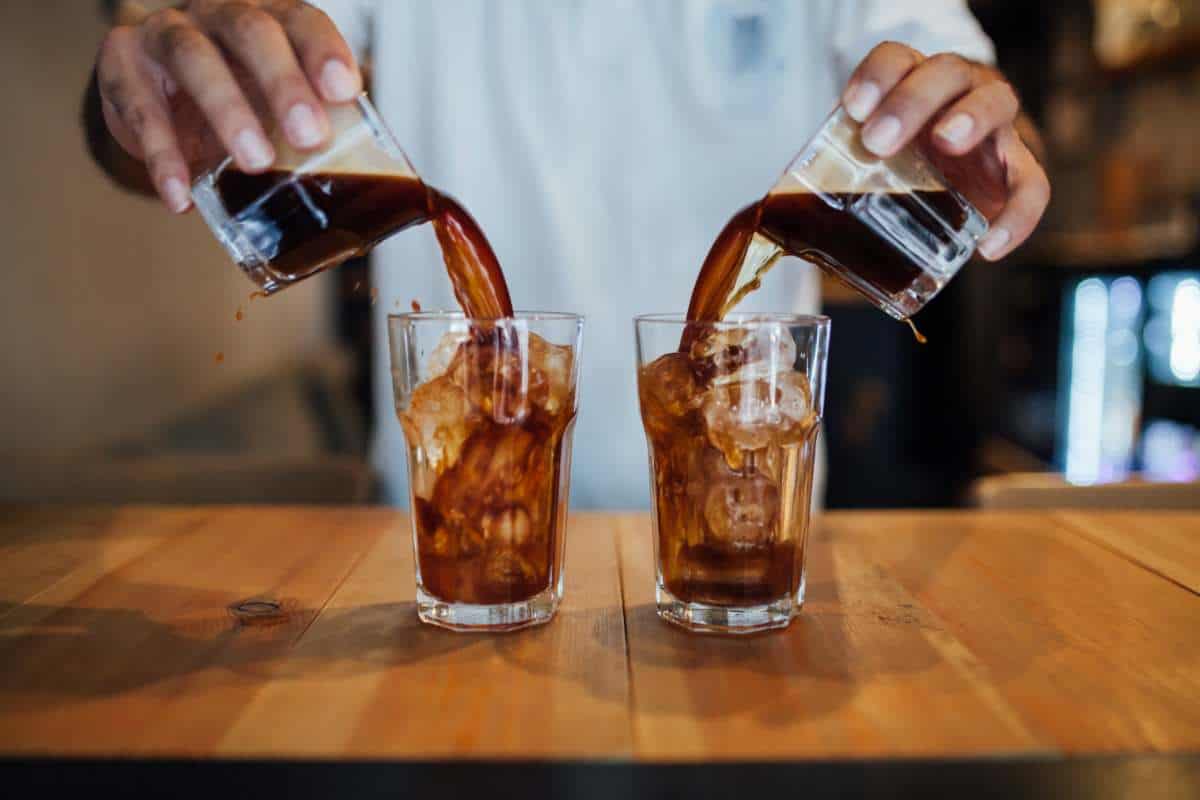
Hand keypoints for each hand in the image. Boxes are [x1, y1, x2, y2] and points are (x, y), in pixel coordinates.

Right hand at [96, 0, 362, 212]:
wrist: (153, 98)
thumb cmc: (233, 98)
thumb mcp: (274, 108)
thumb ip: (315, 128)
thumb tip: (378, 185)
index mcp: (268, 21)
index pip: (301, 21)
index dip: (323, 52)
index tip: (344, 90)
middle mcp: (218, 16)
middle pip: (251, 31)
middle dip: (283, 83)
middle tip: (309, 135)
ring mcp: (167, 34)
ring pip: (194, 56)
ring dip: (228, 110)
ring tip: (253, 162)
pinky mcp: (123, 64)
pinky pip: (140, 106)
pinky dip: (163, 155)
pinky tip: (181, 194)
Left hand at [841, 42, 1049, 260]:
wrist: (952, 169)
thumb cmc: (898, 161)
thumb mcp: (864, 157)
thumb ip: (828, 177)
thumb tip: (771, 224)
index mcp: (914, 82)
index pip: (898, 58)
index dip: (877, 76)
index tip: (852, 108)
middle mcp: (959, 92)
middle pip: (946, 73)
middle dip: (912, 99)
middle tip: (879, 139)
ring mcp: (993, 127)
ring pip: (996, 102)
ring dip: (971, 116)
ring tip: (945, 141)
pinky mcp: (1017, 168)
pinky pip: (1032, 185)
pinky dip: (1018, 214)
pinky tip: (990, 246)